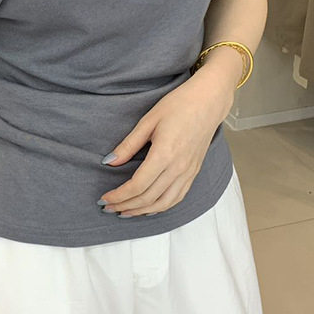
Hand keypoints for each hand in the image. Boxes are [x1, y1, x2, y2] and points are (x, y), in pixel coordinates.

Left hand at [98, 70, 234, 216]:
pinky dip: (160, 207)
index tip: (104, 198)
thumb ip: (128, 145)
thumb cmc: (179, 105)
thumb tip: (109, 162)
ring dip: (141, 211)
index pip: (137, 186)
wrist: (209, 101)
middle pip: (148, 198)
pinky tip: (148, 208)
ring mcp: (188, 172)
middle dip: (125, 206)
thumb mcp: (148, 121)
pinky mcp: (194, 172)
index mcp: (165, 154)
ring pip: (163, 203)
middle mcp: (178, 168)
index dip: (119, 196)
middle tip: (108, 208)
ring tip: (124, 212)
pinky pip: (177, 198)